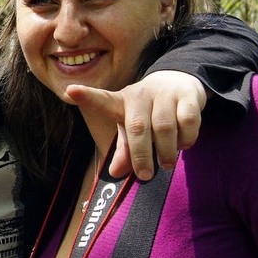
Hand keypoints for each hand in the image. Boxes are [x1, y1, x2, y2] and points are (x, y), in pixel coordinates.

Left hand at [66, 70, 205, 179]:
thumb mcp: (131, 128)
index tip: (70, 91)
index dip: (87, 97)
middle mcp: (140, 94)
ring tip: (166, 163)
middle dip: (141, 155)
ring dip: (166, 151)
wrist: (179, 81)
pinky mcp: (187, 95)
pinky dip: (186, 139)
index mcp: (120, 102)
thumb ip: (124, 150)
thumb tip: (115, 172)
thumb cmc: (148, 111)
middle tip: (145, 175)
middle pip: (137, 127)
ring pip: (165, 127)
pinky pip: (188, 122)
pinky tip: (183, 144)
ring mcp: (164, 93)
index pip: (102, 100)